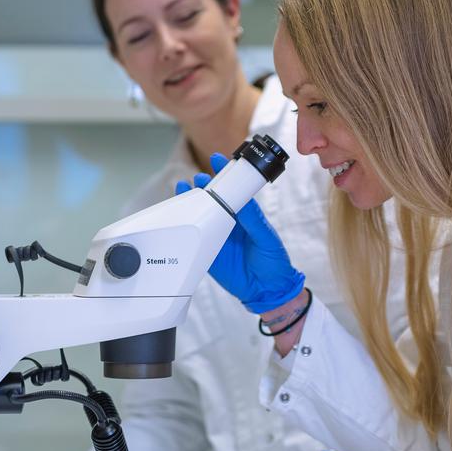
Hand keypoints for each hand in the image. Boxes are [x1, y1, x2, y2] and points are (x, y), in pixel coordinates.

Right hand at [176, 152, 305, 313]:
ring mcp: (216, 237)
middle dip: (203, 186)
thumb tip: (242, 200)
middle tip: (198, 178)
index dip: (224, 174)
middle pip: (212, 200)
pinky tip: (177, 218)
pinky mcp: (207, 254)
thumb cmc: (274, 262)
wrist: (267, 291)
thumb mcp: (266, 237)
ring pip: (199, 216)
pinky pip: (193, 240)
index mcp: (245, 215)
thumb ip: (253, 220)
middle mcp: (229, 223)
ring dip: (190, 203)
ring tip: (183, 190)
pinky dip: (184, 229)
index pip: (232, 190)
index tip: (217, 159)